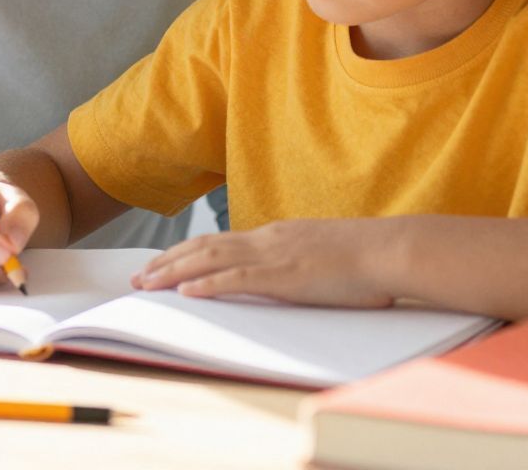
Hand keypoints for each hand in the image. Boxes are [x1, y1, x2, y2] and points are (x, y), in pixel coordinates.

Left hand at [131, 218, 397, 307]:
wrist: (389, 250)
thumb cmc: (365, 258)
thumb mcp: (321, 255)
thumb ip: (298, 262)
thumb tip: (289, 275)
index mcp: (275, 235)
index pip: (219, 241)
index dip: (185, 252)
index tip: (162, 263)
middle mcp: (267, 239)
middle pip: (204, 247)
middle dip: (167, 262)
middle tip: (138, 277)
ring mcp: (275, 255)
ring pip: (211, 260)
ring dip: (175, 273)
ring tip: (148, 284)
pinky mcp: (286, 275)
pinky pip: (239, 280)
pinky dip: (209, 284)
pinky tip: (187, 292)